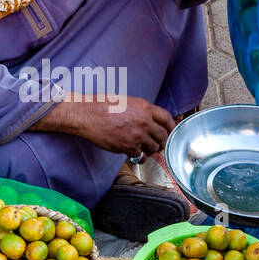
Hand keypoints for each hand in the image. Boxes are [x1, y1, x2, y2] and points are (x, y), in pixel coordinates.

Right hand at [31, 96, 175, 156]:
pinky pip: (140, 155)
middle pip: (162, 135)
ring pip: (153, 147)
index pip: (167, 118)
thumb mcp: (127, 102)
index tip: (170, 132)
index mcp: (145, 107)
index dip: (171, 127)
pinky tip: (135, 156)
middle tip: (158, 146)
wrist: (87, 115)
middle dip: (162, 142)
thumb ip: (141, 111)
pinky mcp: (127, 146)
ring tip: (145, 151)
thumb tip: (150, 120)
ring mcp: (136, 134)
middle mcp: (144, 121)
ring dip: (151, 151)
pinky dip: (138, 157)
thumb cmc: (102, 106)